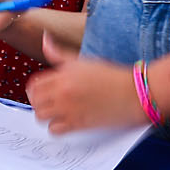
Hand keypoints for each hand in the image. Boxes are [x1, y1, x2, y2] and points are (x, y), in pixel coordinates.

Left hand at [25, 34, 144, 132]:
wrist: (135, 92)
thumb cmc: (111, 75)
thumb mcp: (82, 60)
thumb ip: (59, 53)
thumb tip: (45, 39)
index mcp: (63, 74)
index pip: (34, 84)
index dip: (35, 89)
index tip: (41, 92)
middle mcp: (63, 91)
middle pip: (34, 100)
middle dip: (38, 102)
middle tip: (46, 104)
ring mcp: (70, 108)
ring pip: (40, 116)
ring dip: (45, 116)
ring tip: (54, 114)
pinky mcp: (80, 123)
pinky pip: (54, 130)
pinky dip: (55, 128)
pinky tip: (64, 123)